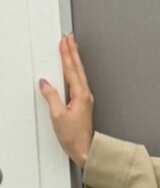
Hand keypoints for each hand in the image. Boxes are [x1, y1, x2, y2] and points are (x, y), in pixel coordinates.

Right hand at [38, 33, 93, 166]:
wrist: (85, 149)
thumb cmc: (74, 136)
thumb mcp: (57, 115)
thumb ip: (51, 97)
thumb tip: (45, 84)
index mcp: (80, 95)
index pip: (71, 69)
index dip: (67, 54)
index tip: (64, 41)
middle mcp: (85, 94)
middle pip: (78, 68)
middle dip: (72, 51)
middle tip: (69, 38)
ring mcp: (85, 98)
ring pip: (79, 73)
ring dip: (74, 59)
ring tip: (71, 47)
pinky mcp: (82, 103)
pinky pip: (78, 81)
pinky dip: (74, 70)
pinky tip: (71, 69)